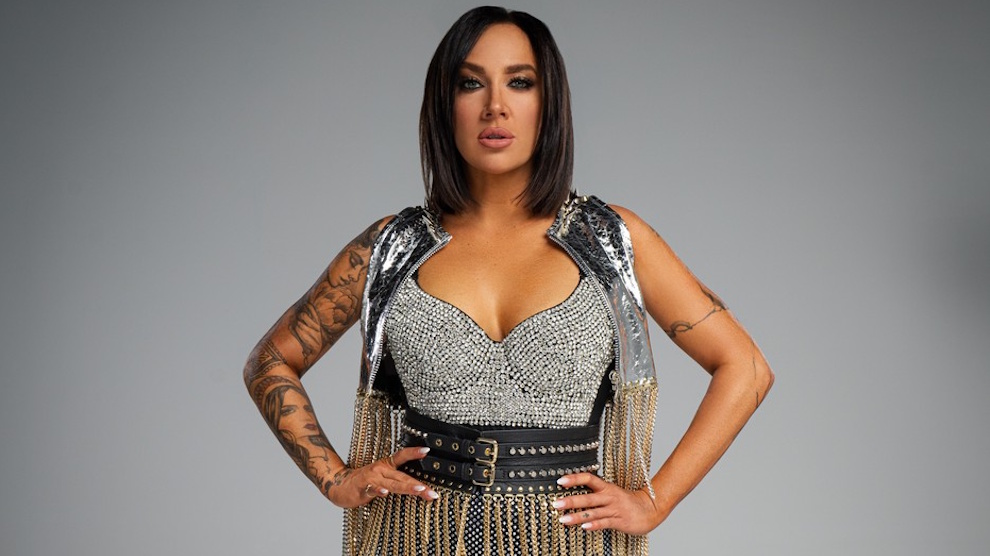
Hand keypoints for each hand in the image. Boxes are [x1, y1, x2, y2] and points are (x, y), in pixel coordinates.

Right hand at [324, 447, 438, 507]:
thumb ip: (398, 479)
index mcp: (386, 465)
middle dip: (419, 485)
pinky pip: (372, 490)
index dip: (414, 452)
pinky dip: (378, 491)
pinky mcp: (362, 489)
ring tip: (419, 489)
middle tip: (432, 492)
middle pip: (403, 476)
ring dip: (407, 487)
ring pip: (393, 484)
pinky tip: (385, 493)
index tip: (427, 451)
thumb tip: (418, 485)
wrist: (338, 485)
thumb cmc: (364, 482)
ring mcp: (371, 479)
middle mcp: (380, 470)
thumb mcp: (382, 477)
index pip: (402, 456)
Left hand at [552, 473, 665, 534]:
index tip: (560, 481)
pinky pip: (604, 523)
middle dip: (571, 500)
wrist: (650, 509)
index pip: (589, 479)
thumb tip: (574, 494)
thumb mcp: (611, 492)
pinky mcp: (619, 521)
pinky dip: (594, 524)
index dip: (574, 478)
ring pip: (593, 512)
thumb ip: (595, 493)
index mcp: (606, 487)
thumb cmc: (627, 502)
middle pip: (588, 497)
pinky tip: (584, 527)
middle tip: (556, 503)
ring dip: (577, 516)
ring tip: (563, 519)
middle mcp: (609, 497)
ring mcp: (614, 509)